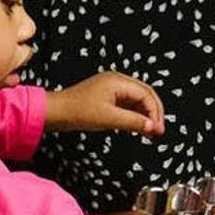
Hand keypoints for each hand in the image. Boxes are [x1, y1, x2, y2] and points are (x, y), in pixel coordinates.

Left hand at [46, 72, 164, 134]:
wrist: (56, 112)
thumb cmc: (78, 112)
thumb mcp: (108, 119)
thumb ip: (132, 122)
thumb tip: (153, 127)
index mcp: (118, 81)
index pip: (146, 94)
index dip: (155, 112)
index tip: (158, 129)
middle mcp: (118, 81)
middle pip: (145, 94)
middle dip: (154, 112)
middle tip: (159, 131)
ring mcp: (113, 88)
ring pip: (137, 100)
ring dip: (145, 115)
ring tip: (151, 133)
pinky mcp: (108, 97)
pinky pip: (128, 104)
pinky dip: (135, 115)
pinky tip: (139, 127)